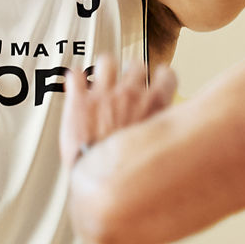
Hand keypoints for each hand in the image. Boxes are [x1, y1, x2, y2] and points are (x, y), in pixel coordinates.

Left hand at [60, 58, 177, 168]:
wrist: (102, 182)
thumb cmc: (131, 173)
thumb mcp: (159, 150)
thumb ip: (162, 132)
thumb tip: (170, 135)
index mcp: (154, 105)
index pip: (166, 75)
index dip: (161, 77)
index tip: (158, 81)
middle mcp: (130, 94)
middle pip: (136, 64)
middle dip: (132, 70)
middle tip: (128, 81)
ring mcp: (103, 95)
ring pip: (107, 61)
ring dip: (105, 67)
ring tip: (102, 74)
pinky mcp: (78, 102)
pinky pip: (75, 76)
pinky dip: (74, 78)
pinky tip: (75, 81)